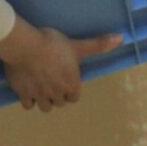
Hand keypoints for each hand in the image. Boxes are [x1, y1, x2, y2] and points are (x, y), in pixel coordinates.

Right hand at [0, 20, 123, 112]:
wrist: (27, 46)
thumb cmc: (54, 45)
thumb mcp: (78, 46)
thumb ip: (98, 45)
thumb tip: (121, 38)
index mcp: (71, 84)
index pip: (74, 97)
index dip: (70, 90)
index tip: (65, 81)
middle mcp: (57, 93)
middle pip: (60, 103)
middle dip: (58, 95)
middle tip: (52, 83)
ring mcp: (40, 95)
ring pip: (46, 107)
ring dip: (45, 100)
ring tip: (41, 89)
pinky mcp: (24, 94)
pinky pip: (28, 105)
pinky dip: (29, 100)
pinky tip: (28, 90)